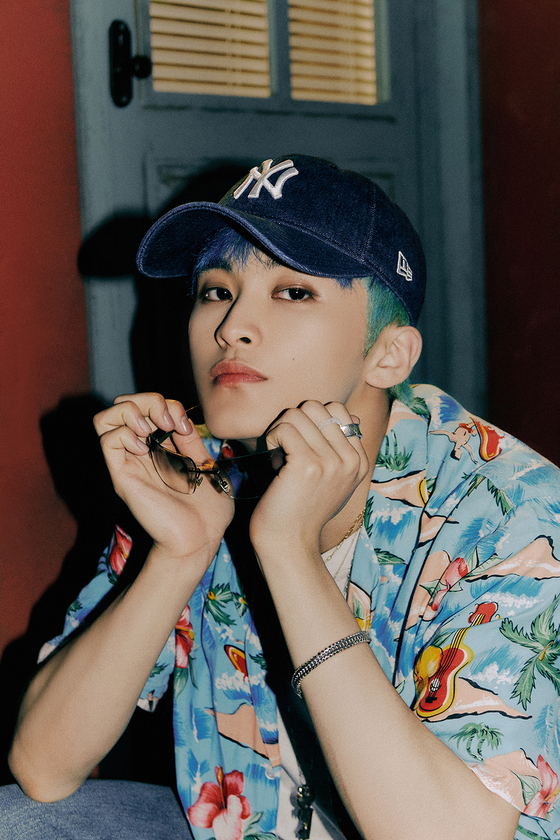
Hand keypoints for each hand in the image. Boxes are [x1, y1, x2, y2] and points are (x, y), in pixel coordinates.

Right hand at [94, 393, 233, 564]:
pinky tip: (144, 447)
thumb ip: (192, 443)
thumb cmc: (209, 512)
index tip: (186, 427)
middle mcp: (142, 452)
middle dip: (147, 399)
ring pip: (105, 418)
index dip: (168, 404)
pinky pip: (106, 440)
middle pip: (123, 404)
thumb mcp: (208, 466)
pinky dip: (124, 433)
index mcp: (162, 448)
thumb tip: (181, 421)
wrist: (201, 540)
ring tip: (150, 428)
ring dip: (130, 411)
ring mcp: (130, 463)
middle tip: (168, 421)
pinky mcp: (122, 476)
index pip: (149, 406)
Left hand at [249, 401, 368, 557]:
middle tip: (287, 448)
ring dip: (281, 430)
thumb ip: (340, 449)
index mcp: (359, 461)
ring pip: (299, 413)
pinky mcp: (308, 464)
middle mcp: (350, 460)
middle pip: (318, 406)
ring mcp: (332, 462)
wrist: (289, 544)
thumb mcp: (332, 479)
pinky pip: (285, 428)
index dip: (311, 420)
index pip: (338, 410)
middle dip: (295, 421)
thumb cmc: (302, 510)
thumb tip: (352, 416)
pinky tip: (273, 461)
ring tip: (280, 456)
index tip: (301, 445)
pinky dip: (272, 439)